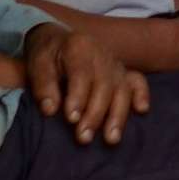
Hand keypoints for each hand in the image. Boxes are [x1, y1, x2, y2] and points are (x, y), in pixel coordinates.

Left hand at [20, 20, 148, 143]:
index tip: (71, 119)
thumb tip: (50, 109)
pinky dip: (142, 95)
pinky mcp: (123, 72)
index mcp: (78, 47)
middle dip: (95, 114)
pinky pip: (137, 81)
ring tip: (110, 139)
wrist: (58, 40)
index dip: (78, 97)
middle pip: (104, 84)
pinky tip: (141, 111)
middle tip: (83, 137)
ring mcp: (115, 63)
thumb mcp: (36, 64)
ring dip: (117, 115)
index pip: (82, 73)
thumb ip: (42, 85)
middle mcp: (101, 53)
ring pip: (122, 88)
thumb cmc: (46, 56)